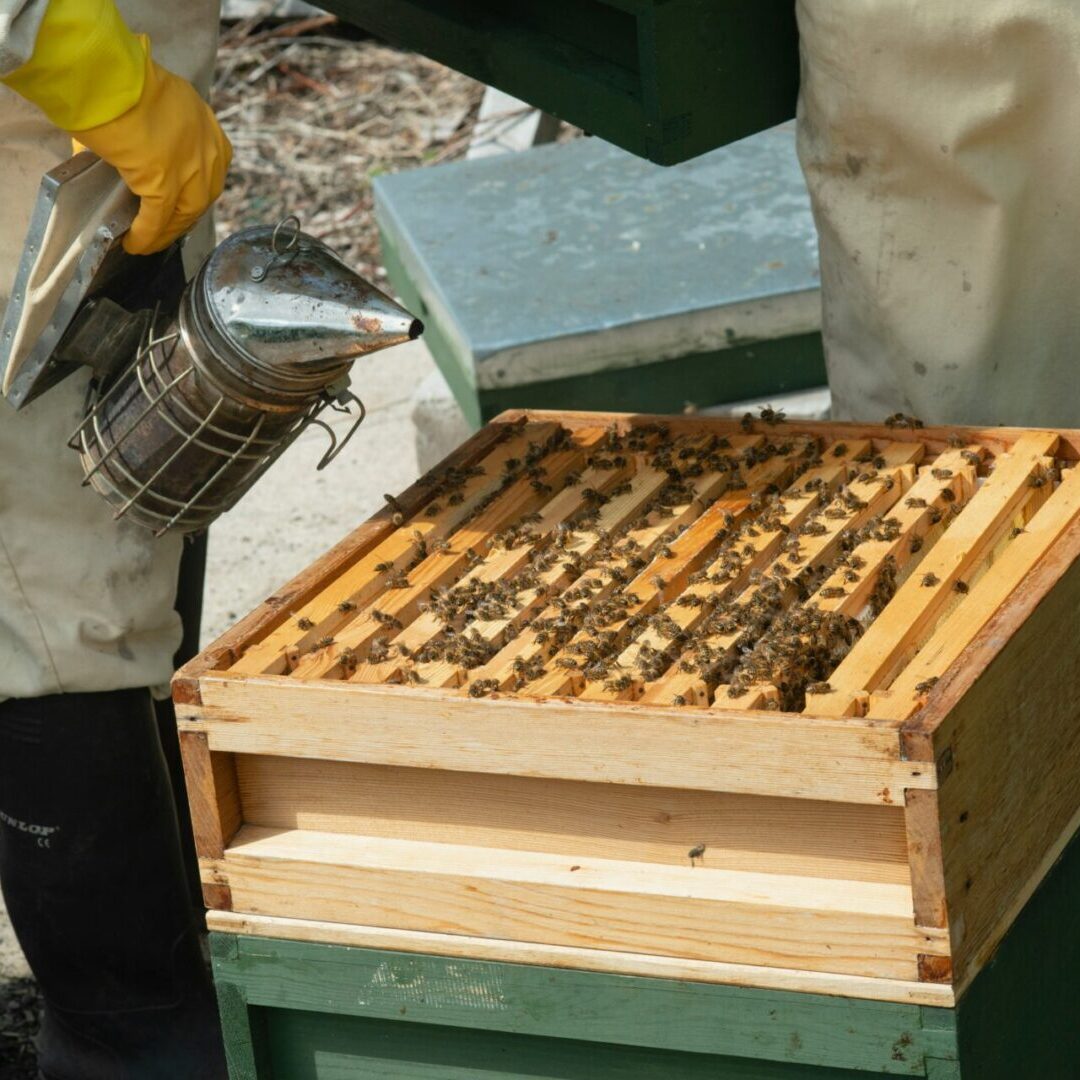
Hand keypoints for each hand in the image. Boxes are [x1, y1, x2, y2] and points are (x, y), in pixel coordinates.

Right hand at [73, 42, 231, 254]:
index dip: (195, 191)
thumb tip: (129, 153)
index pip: (209, 169)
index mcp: (205, 124)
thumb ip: (152, 128)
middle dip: (183, 217)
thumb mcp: (150, 99)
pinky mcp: (166, 184)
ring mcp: (190, 168)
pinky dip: (147, 235)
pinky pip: (159, 219)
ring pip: (185, 213)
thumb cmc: (114, 77)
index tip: (180, 205)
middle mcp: (207, 148)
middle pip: (202, 196)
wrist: (103, 73)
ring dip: (166, 232)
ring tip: (147, 242)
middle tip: (163, 230)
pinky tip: (134, 243)